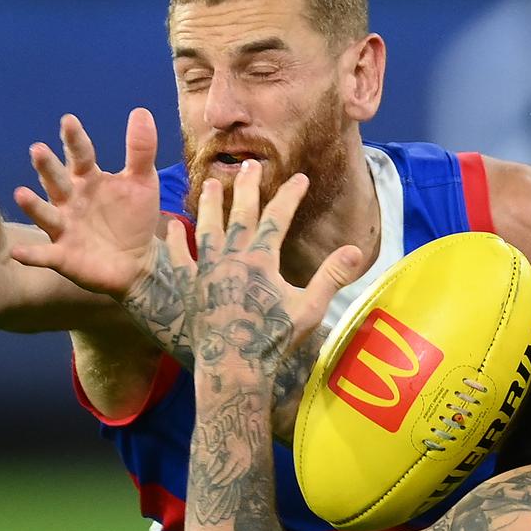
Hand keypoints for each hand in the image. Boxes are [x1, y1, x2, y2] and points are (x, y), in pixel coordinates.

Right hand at [9, 108, 161, 298]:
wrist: (138, 262)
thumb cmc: (134, 218)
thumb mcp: (142, 182)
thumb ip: (141, 150)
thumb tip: (141, 111)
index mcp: (88, 179)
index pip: (80, 155)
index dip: (74, 140)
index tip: (69, 121)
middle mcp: (69, 200)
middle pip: (56, 180)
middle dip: (47, 167)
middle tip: (38, 150)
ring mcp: (64, 227)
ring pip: (45, 214)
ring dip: (33, 205)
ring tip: (21, 193)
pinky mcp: (63, 256)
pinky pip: (44, 255)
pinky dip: (31, 254)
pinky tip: (16, 252)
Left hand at [184, 161, 361, 381]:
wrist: (233, 366)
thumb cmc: (273, 339)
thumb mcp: (309, 309)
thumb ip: (331, 276)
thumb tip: (357, 250)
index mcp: (261, 259)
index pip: (278, 218)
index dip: (290, 195)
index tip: (300, 178)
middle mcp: (232, 257)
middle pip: (241, 214)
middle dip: (248, 187)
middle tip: (249, 164)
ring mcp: (207, 270)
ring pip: (208, 228)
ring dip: (211, 204)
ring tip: (213, 184)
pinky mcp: (189, 287)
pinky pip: (180, 258)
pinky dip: (176, 241)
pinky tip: (174, 226)